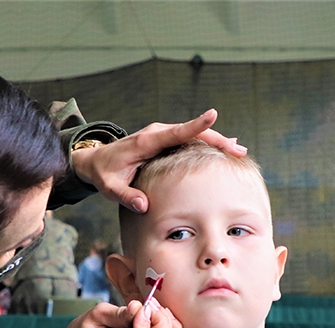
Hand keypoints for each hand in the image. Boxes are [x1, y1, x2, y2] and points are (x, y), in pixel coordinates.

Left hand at [70, 108, 245, 212]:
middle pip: (192, 133)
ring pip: (193, 136)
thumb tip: (143, 206)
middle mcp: (157, 134)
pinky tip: (224, 149)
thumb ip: (125, 196)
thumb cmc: (104, 173)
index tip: (213, 114)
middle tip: (239, 150)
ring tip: (239, 151)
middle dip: (217, 139)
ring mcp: (161, 136)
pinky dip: (206, 144)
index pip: (175, 132)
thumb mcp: (110, 188)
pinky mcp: (164, 141)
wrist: (96, 160)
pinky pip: (188, 140)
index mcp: (146, 143)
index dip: (195, 125)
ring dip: (216, 141)